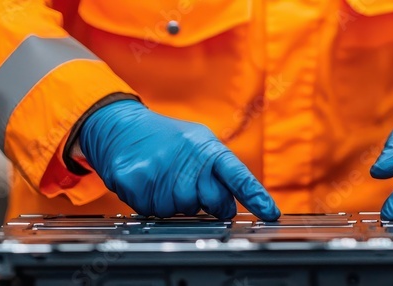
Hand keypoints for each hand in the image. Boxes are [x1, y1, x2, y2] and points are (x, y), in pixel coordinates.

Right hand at [79, 99, 280, 220]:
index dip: (256, 196)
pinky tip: (148, 182)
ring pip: (180, 210)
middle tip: (189, 185)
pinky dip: (150, 202)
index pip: (238, 175)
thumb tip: (232, 203)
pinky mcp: (136, 180)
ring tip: (163, 178)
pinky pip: (153, 210)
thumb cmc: (165, 139)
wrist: (121, 126)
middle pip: (212, 202)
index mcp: (207, 148)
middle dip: (205, 201)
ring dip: (174, 202)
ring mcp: (161, 170)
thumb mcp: (197, 143)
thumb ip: (217, 169)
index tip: (270, 213)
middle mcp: (187, 158)